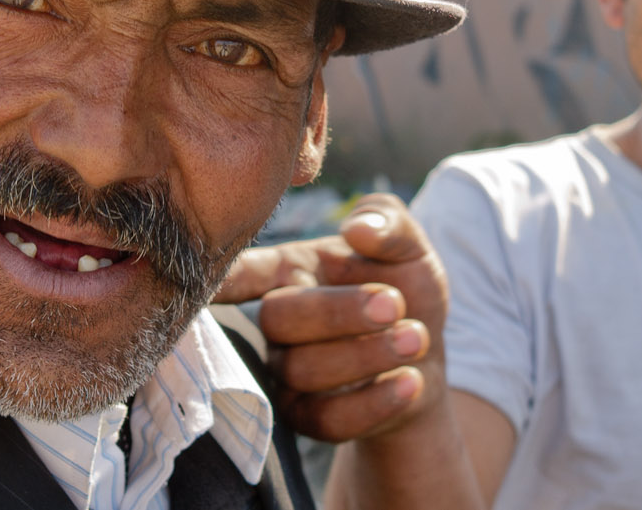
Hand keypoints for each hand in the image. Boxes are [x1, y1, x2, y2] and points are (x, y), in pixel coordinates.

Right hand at [215, 193, 448, 442]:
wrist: (427, 358)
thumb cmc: (406, 289)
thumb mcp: (409, 246)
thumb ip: (387, 221)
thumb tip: (357, 228)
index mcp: (291, 269)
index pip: (245, 271)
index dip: (226, 276)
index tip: (214, 279)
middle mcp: (279, 322)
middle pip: (278, 317)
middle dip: (339, 312)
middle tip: (395, 304)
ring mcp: (287, 372)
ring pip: (304, 371)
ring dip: (367, 356)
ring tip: (416, 338)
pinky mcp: (307, 417)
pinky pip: (326, 419)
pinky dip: (374, 402)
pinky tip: (410, 382)